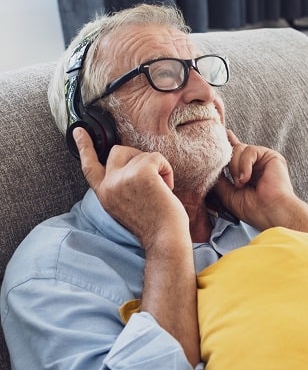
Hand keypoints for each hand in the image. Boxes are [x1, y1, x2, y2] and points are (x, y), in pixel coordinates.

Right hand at [73, 128, 188, 250]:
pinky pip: (156, 157)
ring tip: (161, 189)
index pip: (89, 167)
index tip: (78, 131)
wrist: (164, 238)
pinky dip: (166, 168)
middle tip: (152, 176)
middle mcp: (109, 185)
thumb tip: (131, 165)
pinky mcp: (141, 173)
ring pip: (140, 154)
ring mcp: (123, 178)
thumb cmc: (154, 225)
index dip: (84, 147)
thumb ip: (120, 185)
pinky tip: (167, 186)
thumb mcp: (126, 205)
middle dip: (136, 156)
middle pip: (118, 152)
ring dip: (156, 167)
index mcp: (104, 194)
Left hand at [214, 130, 307, 248]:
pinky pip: (250, 150)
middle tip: (236, 183)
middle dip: (229, 165)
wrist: (271, 213)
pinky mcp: (271, 156)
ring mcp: (264, 159)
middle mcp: (256, 164)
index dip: (229, 143)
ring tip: (242, 183)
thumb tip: (211, 167)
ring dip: (236, 168)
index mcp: (248, 172)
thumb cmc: (253, 209)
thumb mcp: (228, 194)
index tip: (224, 133)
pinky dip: (244, 165)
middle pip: (234, 150)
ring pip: (239, 149)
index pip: (236, 154)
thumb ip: (219, 180)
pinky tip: (247, 178)